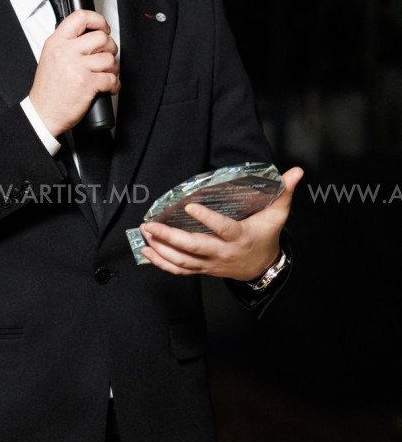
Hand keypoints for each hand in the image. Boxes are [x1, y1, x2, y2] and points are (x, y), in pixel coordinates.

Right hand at [28, 9, 119, 135]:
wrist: (42, 114)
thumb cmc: (47, 91)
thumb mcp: (50, 58)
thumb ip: (66, 44)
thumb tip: (89, 36)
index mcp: (56, 43)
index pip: (81, 17)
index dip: (98, 21)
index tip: (103, 28)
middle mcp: (66, 52)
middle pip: (101, 38)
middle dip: (110, 48)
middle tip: (106, 56)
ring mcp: (77, 67)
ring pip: (109, 58)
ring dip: (113, 68)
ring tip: (106, 74)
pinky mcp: (87, 83)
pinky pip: (111, 78)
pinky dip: (114, 84)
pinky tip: (108, 87)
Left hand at [138, 166, 303, 280]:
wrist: (261, 268)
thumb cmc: (266, 237)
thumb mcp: (278, 215)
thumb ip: (285, 192)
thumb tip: (296, 171)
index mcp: (240, 237)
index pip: (223, 229)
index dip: (207, 220)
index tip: (190, 207)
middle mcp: (222, 252)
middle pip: (194, 248)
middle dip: (170, 238)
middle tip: (151, 224)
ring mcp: (210, 263)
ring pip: (182, 261)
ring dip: (161, 249)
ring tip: (146, 233)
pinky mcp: (202, 269)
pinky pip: (179, 270)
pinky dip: (161, 263)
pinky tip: (146, 251)